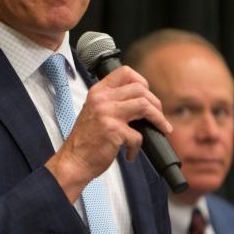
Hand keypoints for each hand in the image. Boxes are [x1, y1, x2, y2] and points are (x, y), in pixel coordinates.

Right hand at [44, 65, 171, 202]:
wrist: (73, 161)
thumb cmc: (85, 141)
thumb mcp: (94, 112)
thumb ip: (112, 102)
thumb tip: (141, 102)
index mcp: (98, 92)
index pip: (125, 72)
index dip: (141, 81)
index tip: (147, 95)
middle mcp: (102, 99)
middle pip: (140, 89)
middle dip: (155, 103)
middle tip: (158, 116)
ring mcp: (108, 114)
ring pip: (145, 105)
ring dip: (158, 118)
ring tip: (160, 128)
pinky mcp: (114, 131)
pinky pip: (138, 135)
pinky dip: (137, 147)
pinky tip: (129, 153)